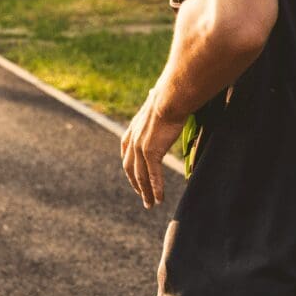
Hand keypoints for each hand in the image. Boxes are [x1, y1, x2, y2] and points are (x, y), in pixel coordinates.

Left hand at [121, 89, 185, 209]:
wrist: (169, 99)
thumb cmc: (167, 97)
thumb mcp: (155, 101)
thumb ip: (153, 104)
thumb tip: (155, 91)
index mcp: (133, 129)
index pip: (126, 152)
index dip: (129, 167)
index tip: (133, 177)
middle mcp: (133, 140)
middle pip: (131, 168)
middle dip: (136, 184)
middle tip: (143, 196)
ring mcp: (140, 148)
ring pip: (141, 176)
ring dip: (146, 192)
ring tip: (151, 204)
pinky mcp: (151, 152)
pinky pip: (153, 176)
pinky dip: (156, 189)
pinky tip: (160, 199)